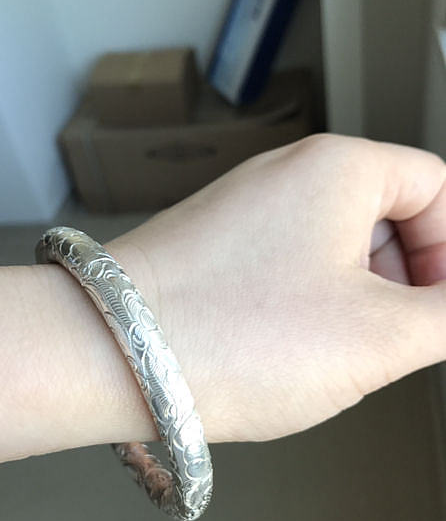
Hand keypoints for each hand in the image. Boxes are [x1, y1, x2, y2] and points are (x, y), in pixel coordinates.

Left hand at [106, 133, 445, 442]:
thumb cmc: (232, 336)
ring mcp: (242, 210)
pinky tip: (280, 348)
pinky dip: (304, 305)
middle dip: (400, 280)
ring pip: (333, 247)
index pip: (434, 186)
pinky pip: (285, 266)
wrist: (107, 352)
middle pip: (384, 215)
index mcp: (337, 168)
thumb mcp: (378, 337)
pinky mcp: (213, 247)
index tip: (438, 309)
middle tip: (385, 339)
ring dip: (352, 300)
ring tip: (327, 351)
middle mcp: (284, 175)